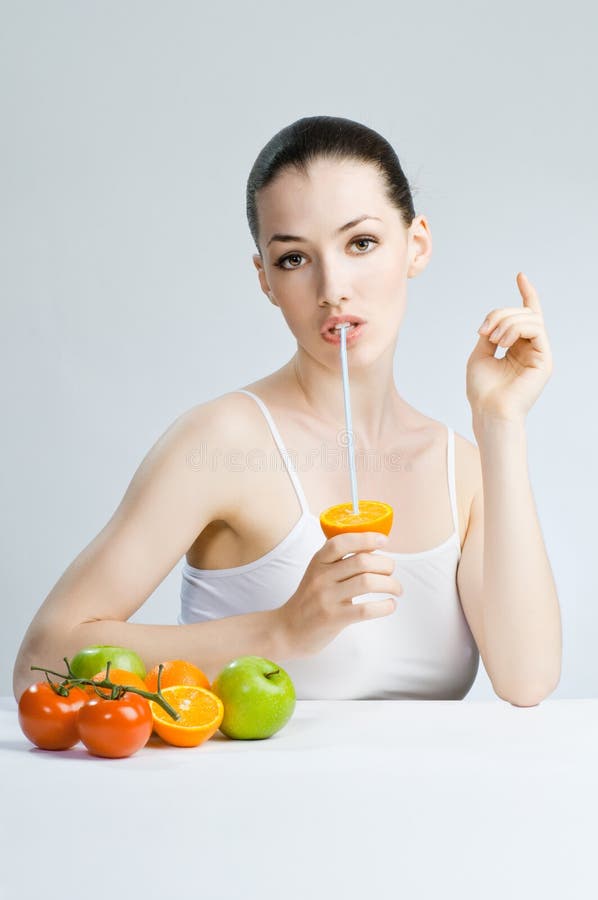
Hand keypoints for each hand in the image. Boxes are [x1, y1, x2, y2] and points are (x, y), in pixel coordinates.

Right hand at [275, 532, 402, 656]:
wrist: (287, 630)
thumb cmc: (310, 600)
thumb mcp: (318, 574)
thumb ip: (339, 561)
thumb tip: (372, 547)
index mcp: (318, 562)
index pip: (341, 542)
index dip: (365, 538)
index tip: (383, 540)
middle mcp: (321, 577)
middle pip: (362, 562)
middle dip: (386, 565)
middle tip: (392, 571)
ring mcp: (326, 598)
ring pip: (368, 583)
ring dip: (391, 584)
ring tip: (397, 589)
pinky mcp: (334, 619)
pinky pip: (366, 609)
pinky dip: (385, 606)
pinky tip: (389, 605)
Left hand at [466, 272, 552, 422]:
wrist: (489, 411)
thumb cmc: (482, 390)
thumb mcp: (480, 355)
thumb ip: (490, 334)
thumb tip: (495, 320)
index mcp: (516, 348)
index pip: (525, 315)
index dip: (525, 294)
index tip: (520, 275)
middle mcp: (531, 348)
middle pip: (522, 313)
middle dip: (499, 315)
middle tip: (483, 332)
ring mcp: (539, 353)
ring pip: (530, 318)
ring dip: (506, 322)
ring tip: (492, 339)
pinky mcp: (545, 359)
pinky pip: (536, 328)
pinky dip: (516, 328)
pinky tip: (501, 342)